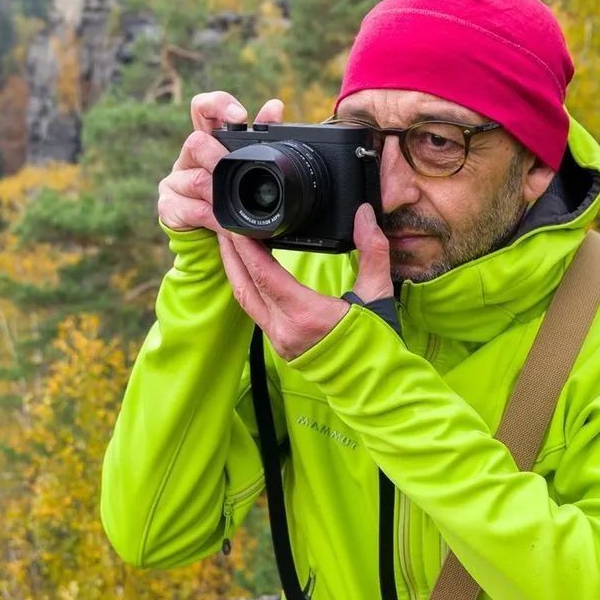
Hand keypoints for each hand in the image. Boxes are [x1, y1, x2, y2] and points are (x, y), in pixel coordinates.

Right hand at [157, 92, 284, 232]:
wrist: (212, 233)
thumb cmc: (231, 195)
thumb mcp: (247, 168)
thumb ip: (260, 139)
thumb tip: (275, 107)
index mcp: (208, 140)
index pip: (203, 109)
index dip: (217, 105)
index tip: (240, 116)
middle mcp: (189, 156)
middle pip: (196, 143)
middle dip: (219, 159)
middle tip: (234, 171)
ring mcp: (176, 181)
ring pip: (197, 180)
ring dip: (221, 197)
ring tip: (238, 209)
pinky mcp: (169, 205)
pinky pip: (194, 210)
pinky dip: (215, 221)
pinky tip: (227, 228)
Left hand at [218, 203, 393, 359]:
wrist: (372, 384)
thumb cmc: (375, 344)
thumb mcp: (378, 294)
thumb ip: (373, 251)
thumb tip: (365, 214)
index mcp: (306, 315)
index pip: (264, 274)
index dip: (246, 247)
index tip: (235, 223)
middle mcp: (285, 330)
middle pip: (245, 285)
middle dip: (230, 253)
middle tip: (221, 224)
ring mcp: (279, 340)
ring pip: (245, 299)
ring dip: (235, 270)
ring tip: (228, 243)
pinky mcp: (280, 345)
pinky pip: (255, 311)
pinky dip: (248, 286)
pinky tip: (247, 270)